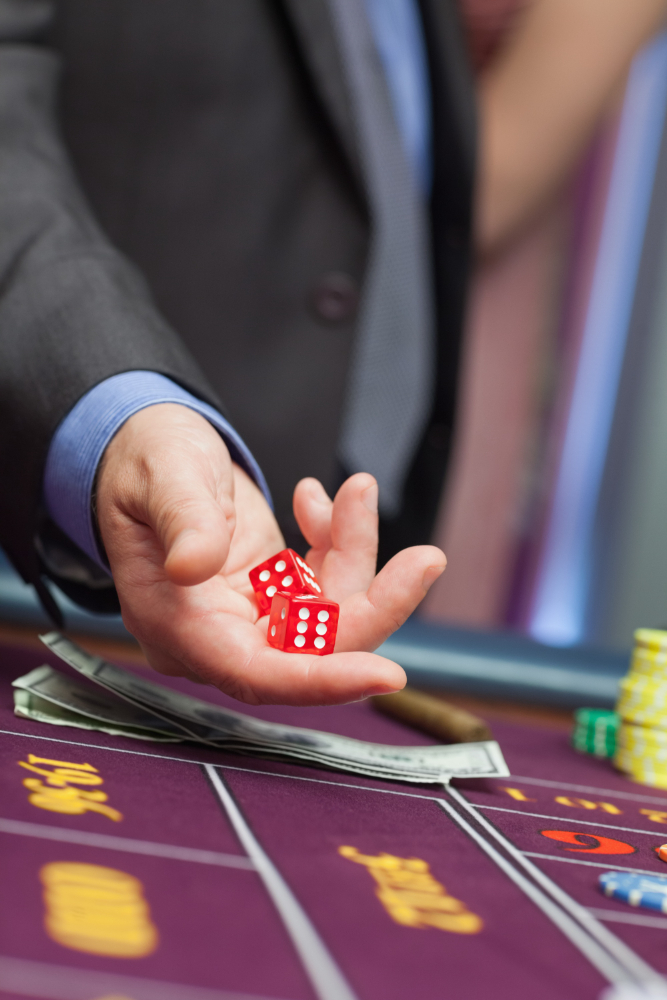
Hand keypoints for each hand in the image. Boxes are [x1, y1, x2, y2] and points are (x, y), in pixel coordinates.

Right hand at [97, 404, 445, 704]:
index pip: (254, 673)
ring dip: (356, 552)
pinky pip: (326, 584)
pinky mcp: (273, 592)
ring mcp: (248, 614)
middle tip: (426, 559)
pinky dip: (338, 541)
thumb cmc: (145, 460)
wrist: (147, 447)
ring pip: (330, 613)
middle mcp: (216, 633)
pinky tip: (317, 500)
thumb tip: (194, 567)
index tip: (384, 675)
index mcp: (176, 622)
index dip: (320, 680)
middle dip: (374, 604)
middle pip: (312, 649)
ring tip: (357, 490)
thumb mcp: (163, 476)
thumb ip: (183, 521)